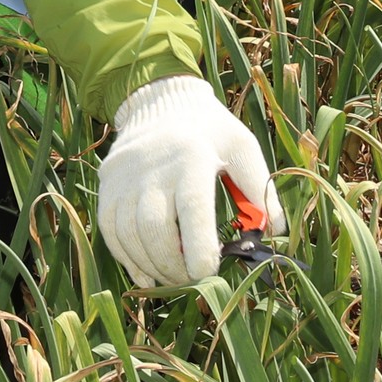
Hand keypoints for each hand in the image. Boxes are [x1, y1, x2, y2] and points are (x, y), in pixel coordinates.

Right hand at [97, 76, 283, 286]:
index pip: (192, 208)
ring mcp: (124, 176)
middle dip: (174, 266)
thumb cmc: (209, 129)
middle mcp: (153, 166)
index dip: (199, 248)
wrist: (159, 100)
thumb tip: (274, 230)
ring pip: (130, 235)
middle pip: (155, 229)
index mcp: (192, 156)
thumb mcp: (242, 147)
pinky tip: (146, 272)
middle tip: (191, 281)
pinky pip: (110, 231)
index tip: (208, 274)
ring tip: (173, 278)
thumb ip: (260, 188)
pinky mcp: (107, 184)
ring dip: (152, 266)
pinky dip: (127, 258)